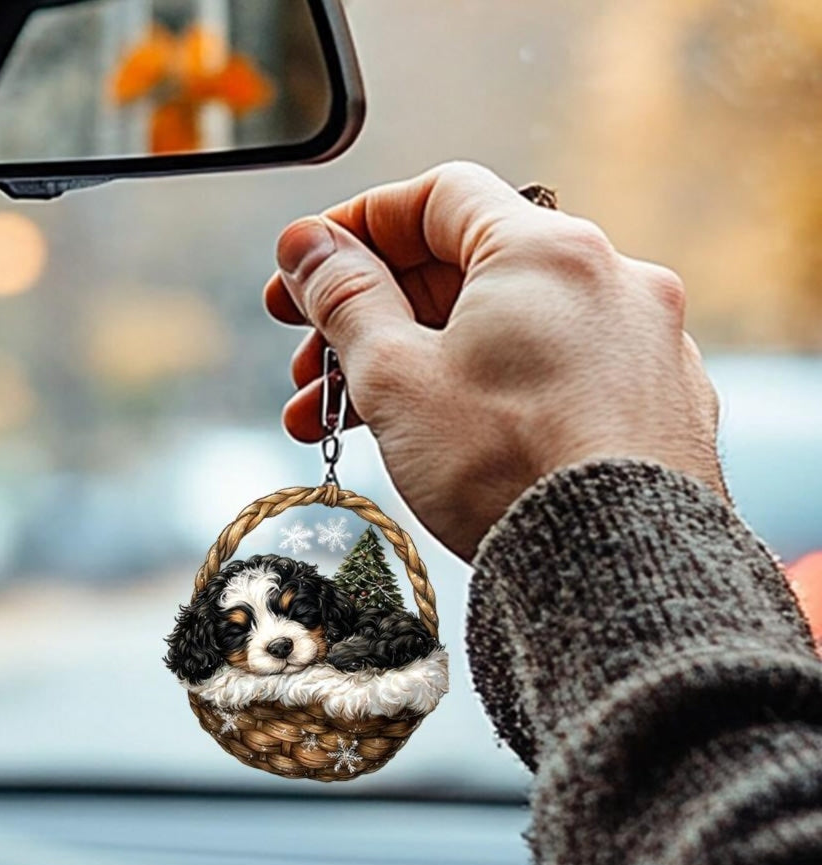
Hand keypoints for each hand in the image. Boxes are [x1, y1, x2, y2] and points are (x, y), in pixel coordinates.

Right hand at [264, 161, 722, 561]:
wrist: (616, 571)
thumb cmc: (504, 466)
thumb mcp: (396, 376)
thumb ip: (345, 297)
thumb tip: (305, 244)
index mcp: (546, 251)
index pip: (437, 198)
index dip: (359, 226)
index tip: (310, 269)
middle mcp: (609, 280)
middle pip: (466, 272)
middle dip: (373, 316)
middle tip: (311, 365)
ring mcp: (641, 344)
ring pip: (503, 332)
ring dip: (418, 366)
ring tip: (345, 422)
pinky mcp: (653, 403)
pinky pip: (550, 374)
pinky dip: (486, 390)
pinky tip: (436, 439)